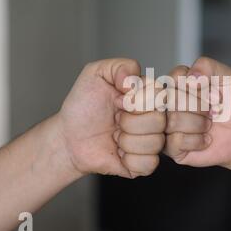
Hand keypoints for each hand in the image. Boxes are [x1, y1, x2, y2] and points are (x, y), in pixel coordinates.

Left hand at [57, 59, 164, 177]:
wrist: (69, 137)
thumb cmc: (83, 106)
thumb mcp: (96, 74)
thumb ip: (120, 66)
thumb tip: (136, 80)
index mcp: (149, 96)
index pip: (161, 95)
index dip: (136, 100)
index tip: (117, 100)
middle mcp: (154, 118)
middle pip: (160, 121)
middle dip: (129, 121)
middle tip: (115, 119)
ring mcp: (151, 141)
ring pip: (155, 143)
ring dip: (127, 140)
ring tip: (115, 135)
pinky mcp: (144, 163)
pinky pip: (148, 163)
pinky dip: (128, 159)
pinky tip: (119, 152)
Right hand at [164, 57, 230, 167]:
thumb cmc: (230, 106)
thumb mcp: (226, 79)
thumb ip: (209, 66)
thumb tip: (191, 75)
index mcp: (176, 84)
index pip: (174, 77)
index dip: (198, 87)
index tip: (211, 93)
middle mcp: (167, 104)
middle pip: (173, 99)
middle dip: (200, 106)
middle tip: (211, 112)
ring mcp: (166, 125)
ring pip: (173, 120)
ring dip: (200, 124)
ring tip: (208, 125)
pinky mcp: (170, 147)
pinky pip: (176, 141)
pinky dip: (198, 140)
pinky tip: (204, 139)